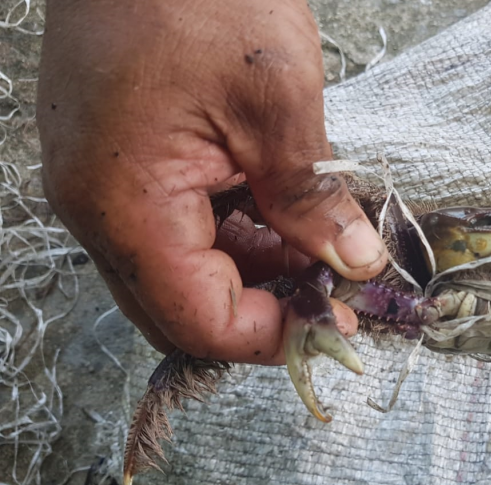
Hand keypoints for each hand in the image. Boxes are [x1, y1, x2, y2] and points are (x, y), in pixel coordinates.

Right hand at [37, 0, 387, 362]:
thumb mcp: (278, 102)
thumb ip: (314, 199)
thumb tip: (355, 264)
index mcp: (124, 205)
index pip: (197, 320)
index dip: (270, 337)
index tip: (337, 323)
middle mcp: (97, 208)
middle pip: (181, 307)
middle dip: (262, 310)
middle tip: (333, 293)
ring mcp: (100, 184)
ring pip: (180, 271)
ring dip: (252, 273)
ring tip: (320, 247)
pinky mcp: (119, 161)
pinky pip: (174, 227)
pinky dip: (232, 234)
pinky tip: (283, 214)